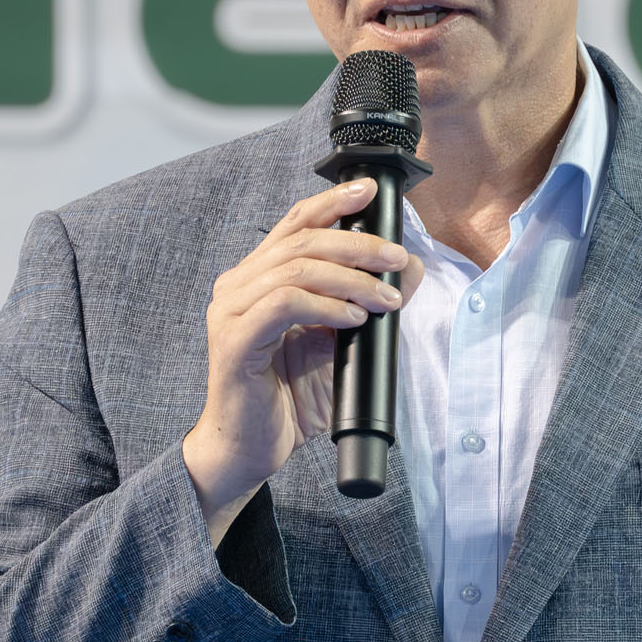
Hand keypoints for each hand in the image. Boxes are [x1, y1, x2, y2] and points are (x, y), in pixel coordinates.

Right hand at [182, 178, 421, 544]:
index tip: (371, 192)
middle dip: (358, 243)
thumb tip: (410, 268)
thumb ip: (368, 302)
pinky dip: (326, 305)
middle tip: (397, 260)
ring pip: (297, 268)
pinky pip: (284, 304)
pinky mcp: (233, 341)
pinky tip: (353, 319)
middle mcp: (238, 285)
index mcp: (257, 278)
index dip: (333, 201)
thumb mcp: (341, 342)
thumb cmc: (289, 398)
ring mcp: (231, 311)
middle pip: (302, 239)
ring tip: (386, 300)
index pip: (295, 223)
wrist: (251, 450)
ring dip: (352, 279)